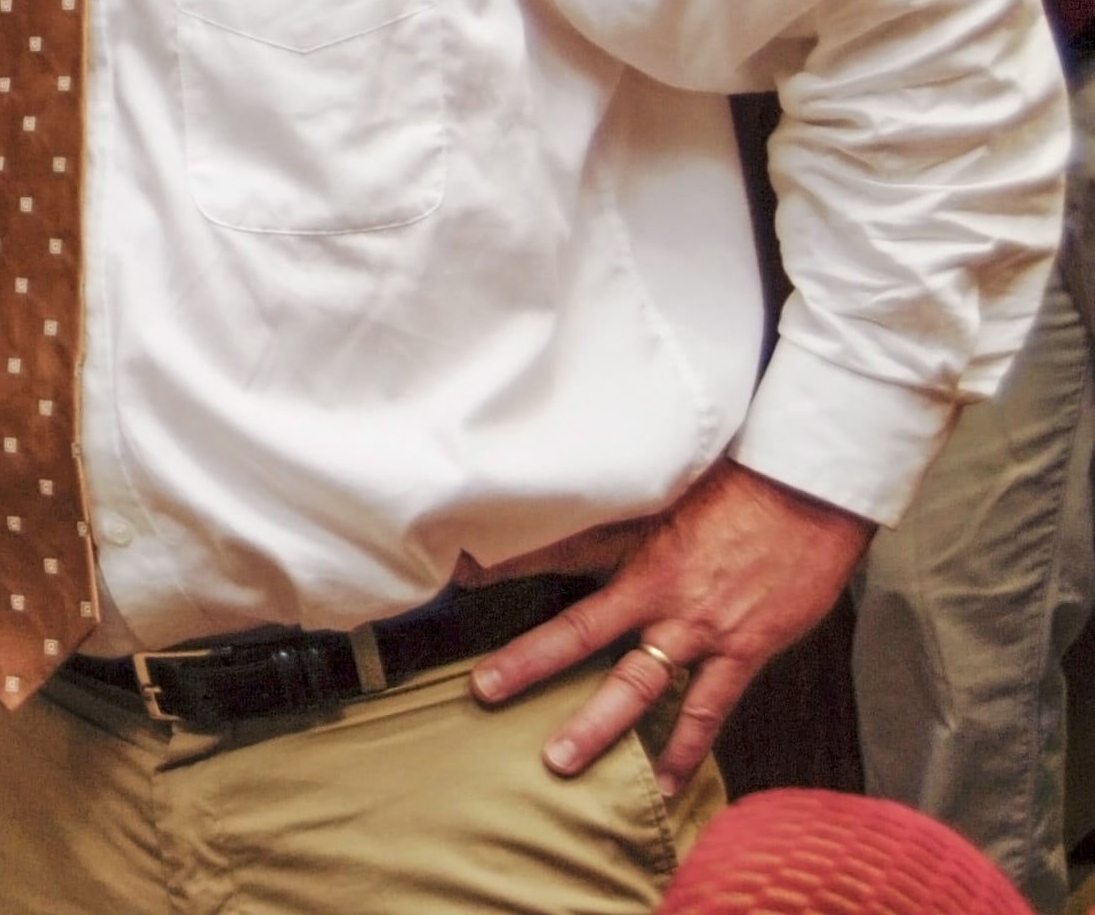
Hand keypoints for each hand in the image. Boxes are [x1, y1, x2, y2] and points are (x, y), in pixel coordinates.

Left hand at [466, 458, 874, 794]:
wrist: (810, 493)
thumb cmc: (740, 483)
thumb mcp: (668, 488)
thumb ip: (621, 510)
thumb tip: (574, 495)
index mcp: (635, 543)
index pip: (555, 551)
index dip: (505, 563)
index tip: (456, 574)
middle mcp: (659, 590)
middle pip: (580, 630)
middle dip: (529, 662)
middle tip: (483, 692)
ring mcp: (700, 626)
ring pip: (638, 683)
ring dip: (598, 725)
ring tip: (560, 761)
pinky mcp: (744, 650)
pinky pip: (708, 709)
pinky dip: (687, 748)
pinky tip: (669, 782)